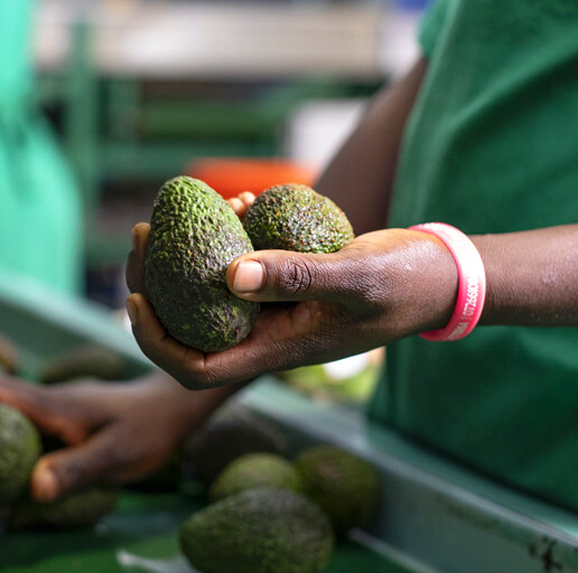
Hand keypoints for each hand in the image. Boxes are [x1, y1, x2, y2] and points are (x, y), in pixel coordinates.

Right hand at [0, 374, 229, 502]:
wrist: (170, 411)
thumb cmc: (147, 429)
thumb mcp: (116, 454)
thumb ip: (77, 470)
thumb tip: (33, 490)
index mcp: (48, 404)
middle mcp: (39, 407)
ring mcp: (44, 421)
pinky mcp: (51, 436)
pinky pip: (15, 450)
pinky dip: (0, 472)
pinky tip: (3, 505)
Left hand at [125, 204, 457, 389]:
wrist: (442, 276)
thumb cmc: (407, 283)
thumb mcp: (356, 276)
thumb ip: (298, 277)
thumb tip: (228, 275)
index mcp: (275, 351)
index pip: (195, 367)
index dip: (156, 342)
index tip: (135, 297)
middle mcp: (267, 335)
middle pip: (189, 326)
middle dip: (156, 284)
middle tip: (142, 233)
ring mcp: (275, 311)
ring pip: (211, 292)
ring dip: (189, 254)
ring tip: (179, 210)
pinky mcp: (286, 284)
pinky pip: (242, 265)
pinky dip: (232, 236)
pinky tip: (239, 200)